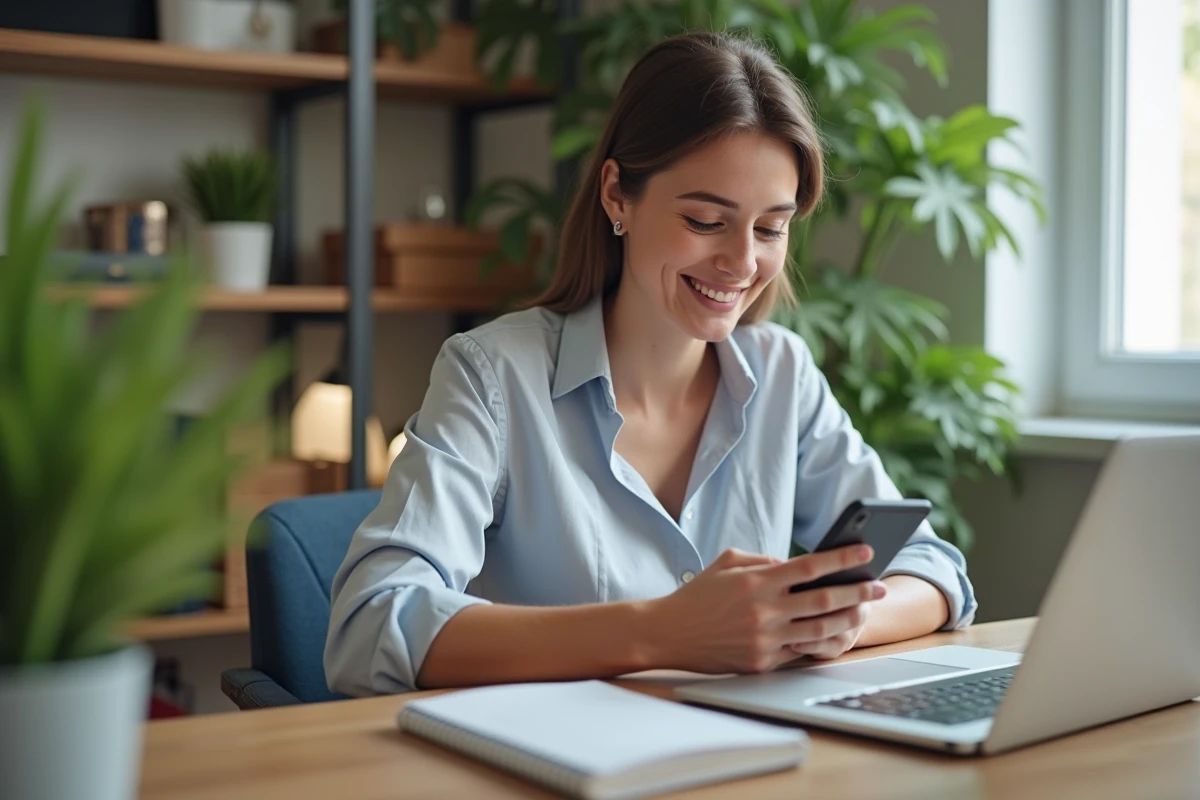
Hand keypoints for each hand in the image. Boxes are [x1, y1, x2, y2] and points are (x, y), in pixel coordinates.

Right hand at [645, 546, 887, 673]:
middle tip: (878, 586)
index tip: (865, 552)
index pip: (809, 567)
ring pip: (820, 630)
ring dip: (848, 620)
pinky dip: (821, 642)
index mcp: (757, 581)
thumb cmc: (699, 594)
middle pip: (824, 600)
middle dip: (857, 591)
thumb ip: (763, 560)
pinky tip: (835, 634)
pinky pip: (800, 652)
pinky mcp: (762, 662)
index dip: (841, 559)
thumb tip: (796, 565)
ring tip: (864, 612)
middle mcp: (764, 610)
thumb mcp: (727, 562)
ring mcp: (765, 639)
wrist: (670, 633)